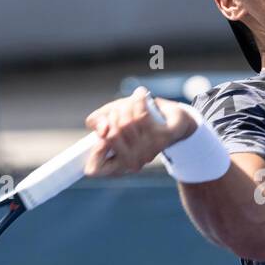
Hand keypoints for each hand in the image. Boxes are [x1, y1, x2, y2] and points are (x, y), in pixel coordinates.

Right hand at [81, 87, 195, 176]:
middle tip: (119, 110)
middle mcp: (132, 163)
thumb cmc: (135, 120)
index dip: (94, 152)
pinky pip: (142, 116)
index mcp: (117, 164)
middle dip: (112, 115)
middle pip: (111, 135)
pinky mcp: (163, 139)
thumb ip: (98, 122)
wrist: (170, 117)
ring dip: (126, 106)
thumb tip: (103, 129)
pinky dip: (139, 99)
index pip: (94, 170)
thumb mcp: (110, 118)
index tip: (103, 133)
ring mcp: (148, 153)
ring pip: (126, 123)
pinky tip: (141, 95)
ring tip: (132, 102)